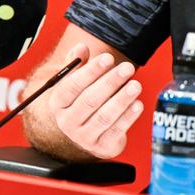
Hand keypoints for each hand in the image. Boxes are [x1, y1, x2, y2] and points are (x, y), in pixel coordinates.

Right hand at [37, 43, 142, 159]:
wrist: (84, 135)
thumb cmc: (80, 102)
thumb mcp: (74, 83)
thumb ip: (76, 64)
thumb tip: (81, 48)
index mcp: (57, 103)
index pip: (72, 86)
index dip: (91, 71)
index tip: (108, 58)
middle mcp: (67, 122)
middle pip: (89, 100)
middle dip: (110, 82)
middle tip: (127, 68)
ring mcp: (84, 137)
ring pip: (104, 116)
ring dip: (122, 99)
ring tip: (136, 84)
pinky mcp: (101, 147)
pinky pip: (116, 130)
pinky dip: (128, 117)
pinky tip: (137, 104)